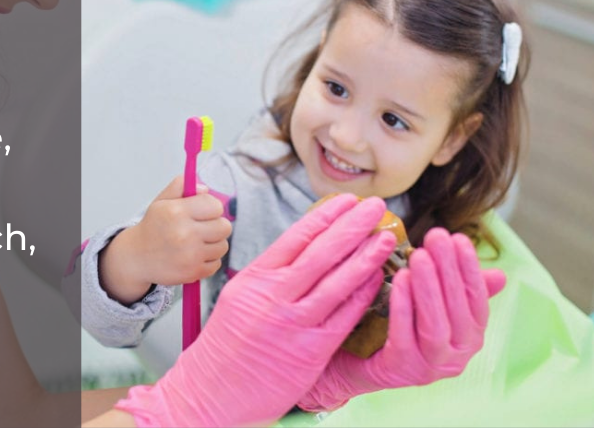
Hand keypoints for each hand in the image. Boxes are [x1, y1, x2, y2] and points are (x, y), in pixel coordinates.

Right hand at [99, 176, 229, 303]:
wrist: (136, 257)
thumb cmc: (153, 227)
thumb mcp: (161, 201)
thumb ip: (181, 186)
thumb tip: (205, 190)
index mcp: (177, 212)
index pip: (215, 206)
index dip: (212, 207)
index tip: (203, 212)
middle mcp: (184, 233)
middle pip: (225, 227)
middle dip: (216, 225)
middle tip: (204, 227)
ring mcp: (190, 255)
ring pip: (223, 246)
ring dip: (214, 243)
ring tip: (198, 242)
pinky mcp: (193, 272)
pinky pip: (216, 264)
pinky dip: (208, 260)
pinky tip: (194, 256)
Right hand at [114, 195, 397, 427]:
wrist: (208, 392)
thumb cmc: (225, 346)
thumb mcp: (238, 297)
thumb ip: (269, 276)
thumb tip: (302, 250)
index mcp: (255, 278)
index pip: (296, 237)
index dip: (326, 215)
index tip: (347, 200)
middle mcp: (273, 297)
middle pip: (321, 253)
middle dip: (352, 226)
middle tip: (376, 207)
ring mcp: (292, 325)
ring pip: (337, 283)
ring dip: (366, 257)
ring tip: (385, 238)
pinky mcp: (308, 353)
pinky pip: (343, 318)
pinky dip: (362, 296)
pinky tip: (378, 280)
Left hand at [298, 227, 507, 411]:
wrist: (358, 361)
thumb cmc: (402, 325)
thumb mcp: (433, 306)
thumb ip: (461, 290)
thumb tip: (500, 275)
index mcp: (470, 338)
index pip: (477, 301)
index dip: (470, 269)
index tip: (458, 238)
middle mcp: (456, 357)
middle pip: (457, 311)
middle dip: (448, 271)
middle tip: (436, 237)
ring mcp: (429, 367)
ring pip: (435, 326)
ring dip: (428, 288)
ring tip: (419, 255)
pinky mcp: (401, 369)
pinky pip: (404, 336)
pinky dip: (403, 306)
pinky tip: (399, 279)